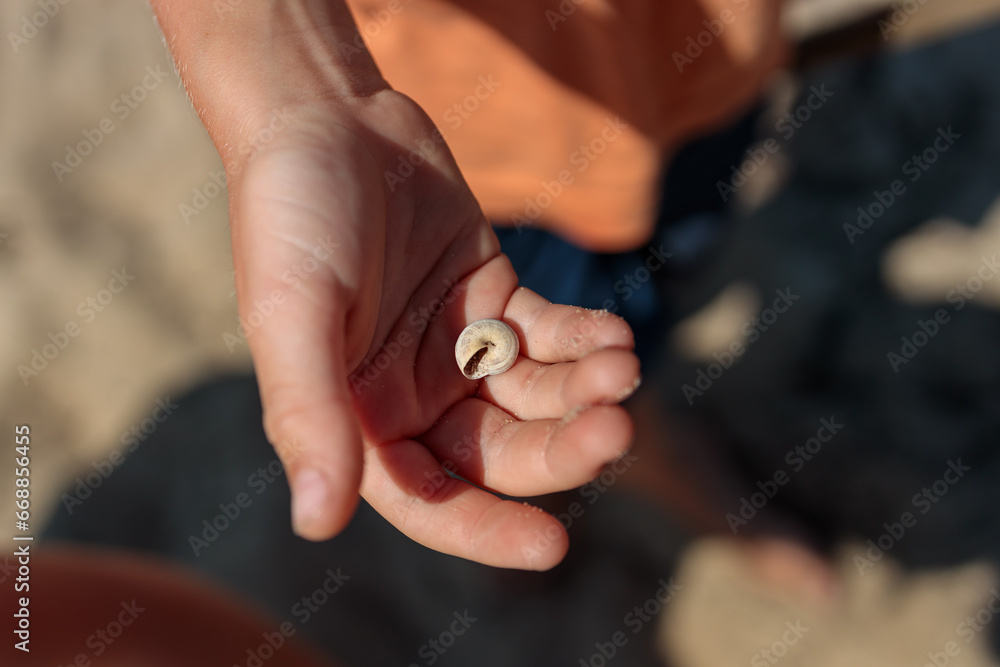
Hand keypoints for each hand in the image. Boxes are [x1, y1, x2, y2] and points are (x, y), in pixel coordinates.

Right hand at [229, 90, 640, 569]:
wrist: (327, 115)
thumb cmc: (291, 213)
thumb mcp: (291, 312)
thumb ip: (308, 413)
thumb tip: (317, 523)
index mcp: (358, 419)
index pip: (429, 499)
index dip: (487, 529)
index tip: (552, 547)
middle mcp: (412, 396)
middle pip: (500, 452)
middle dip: (561, 449)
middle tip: (614, 427)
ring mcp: (458, 348)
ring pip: (535, 398)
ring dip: (584, 391)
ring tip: (620, 365)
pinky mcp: (493, 299)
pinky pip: (549, 336)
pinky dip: (585, 340)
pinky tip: (614, 336)